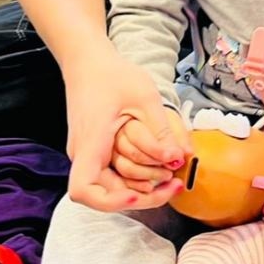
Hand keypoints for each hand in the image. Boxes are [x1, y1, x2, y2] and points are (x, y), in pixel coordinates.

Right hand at [64, 47, 187, 212]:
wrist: (88, 61)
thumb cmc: (111, 74)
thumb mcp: (145, 97)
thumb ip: (163, 130)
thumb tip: (180, 158)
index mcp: (90, 142)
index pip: (84, 190)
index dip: (109, 202)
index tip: (136, 195)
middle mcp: (83, 154)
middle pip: (104, 196)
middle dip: (142, 199)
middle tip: (175, 187)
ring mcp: (87, 155)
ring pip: (111, 189)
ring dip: (142, 191)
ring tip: (173, 181)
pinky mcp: (95, 152)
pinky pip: (113, 177)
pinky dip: (136, 180)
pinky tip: (159, 172)